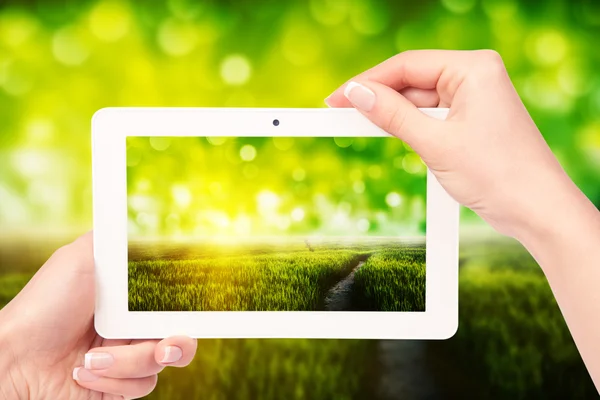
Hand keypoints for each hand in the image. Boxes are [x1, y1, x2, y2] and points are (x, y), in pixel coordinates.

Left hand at [0, 232, 197, 399]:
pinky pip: (140, 386)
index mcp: (130, 300)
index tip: (200, 312)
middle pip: (180, 337)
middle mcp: (133, 329)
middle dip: (178, 344)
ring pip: (160, 364)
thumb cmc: (45, 305)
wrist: (13, 359)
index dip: (191, 309)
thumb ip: (113, 239)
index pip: (174, 303)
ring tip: (92, 359)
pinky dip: (113, 381)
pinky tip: (84, 373)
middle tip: (164, 345)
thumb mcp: (79, 258)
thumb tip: (134, 216)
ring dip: (128, 363)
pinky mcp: (117, 386)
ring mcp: (126, 359)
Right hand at [325, 49, 572, 239]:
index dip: (368, 81)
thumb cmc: (497, 174)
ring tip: (356, 123)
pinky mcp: (473, 119)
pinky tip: (387, 129)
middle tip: (339, 112)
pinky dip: (409, 123)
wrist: (537, 210)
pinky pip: (432, 114)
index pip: (408, 65)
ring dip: (392, 112)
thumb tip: (356, 93)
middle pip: (412, 79)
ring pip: (420, 98)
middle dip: (377, 97)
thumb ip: (393, 115)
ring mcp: (476, 97)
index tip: (337, 97)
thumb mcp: (435, 143)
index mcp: (473, 68)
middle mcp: (476, 76)